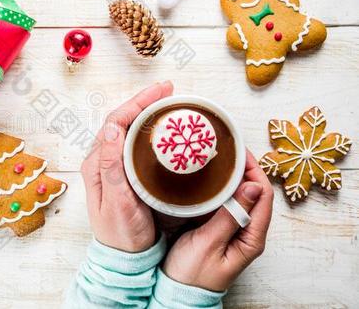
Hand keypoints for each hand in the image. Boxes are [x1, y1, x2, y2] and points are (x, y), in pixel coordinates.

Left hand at [80, 81, 173, 252]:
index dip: (137, 103)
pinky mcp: (124, 175)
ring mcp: (112, 167)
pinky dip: (149, 132)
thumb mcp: (118, 203)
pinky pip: (135, 145)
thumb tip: (111, 128)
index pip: (115, 123)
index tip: (160, 92)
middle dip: (144, 102)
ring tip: (168, 103)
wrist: (124, 259)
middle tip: (169, 91)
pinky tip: (164, 130)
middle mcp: (102, 162)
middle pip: (122, 122)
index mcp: (97, 165)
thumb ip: (112, 167)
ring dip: (147, 114)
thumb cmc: (122, 235)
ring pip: (129, 131)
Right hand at [162, 151, 273, 290]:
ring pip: (239, 196)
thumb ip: (230, 216)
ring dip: (231, 176)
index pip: (263, 195)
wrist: (178, 293)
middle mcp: (247, 232)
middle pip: (254, 192)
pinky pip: (225, 203)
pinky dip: (219, 188)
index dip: (254, 170)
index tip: (239, 152)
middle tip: (227, 148)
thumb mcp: (209, 243)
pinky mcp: (219, 229)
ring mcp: (234, 230)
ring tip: (217, 157)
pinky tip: (206, 178)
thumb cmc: (192, 274)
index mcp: (251, 238)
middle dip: (243, 168)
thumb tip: (252, 187)